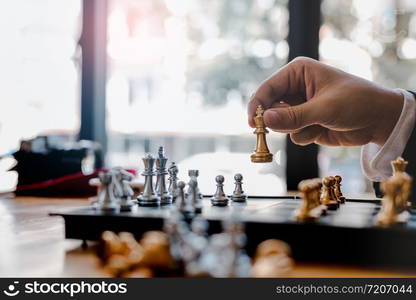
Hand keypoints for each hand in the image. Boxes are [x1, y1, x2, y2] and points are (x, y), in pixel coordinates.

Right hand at [247, 57, 403, 146]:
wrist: (378, 120)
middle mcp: (295, 88)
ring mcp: (299, 107)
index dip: (258, 105)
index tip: (252, 123)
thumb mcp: (324, 108)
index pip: (268, 88)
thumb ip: (294, 116)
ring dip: (294, 129)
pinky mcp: (304, 123)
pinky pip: (292, 134)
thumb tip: (265, 120)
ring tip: (314, 125)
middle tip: (276, 130)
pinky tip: (320, 131)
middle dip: (275, 120)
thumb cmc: (356, 102)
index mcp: (298, 73)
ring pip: (280, 123)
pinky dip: (304, 136)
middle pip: (270, 107)